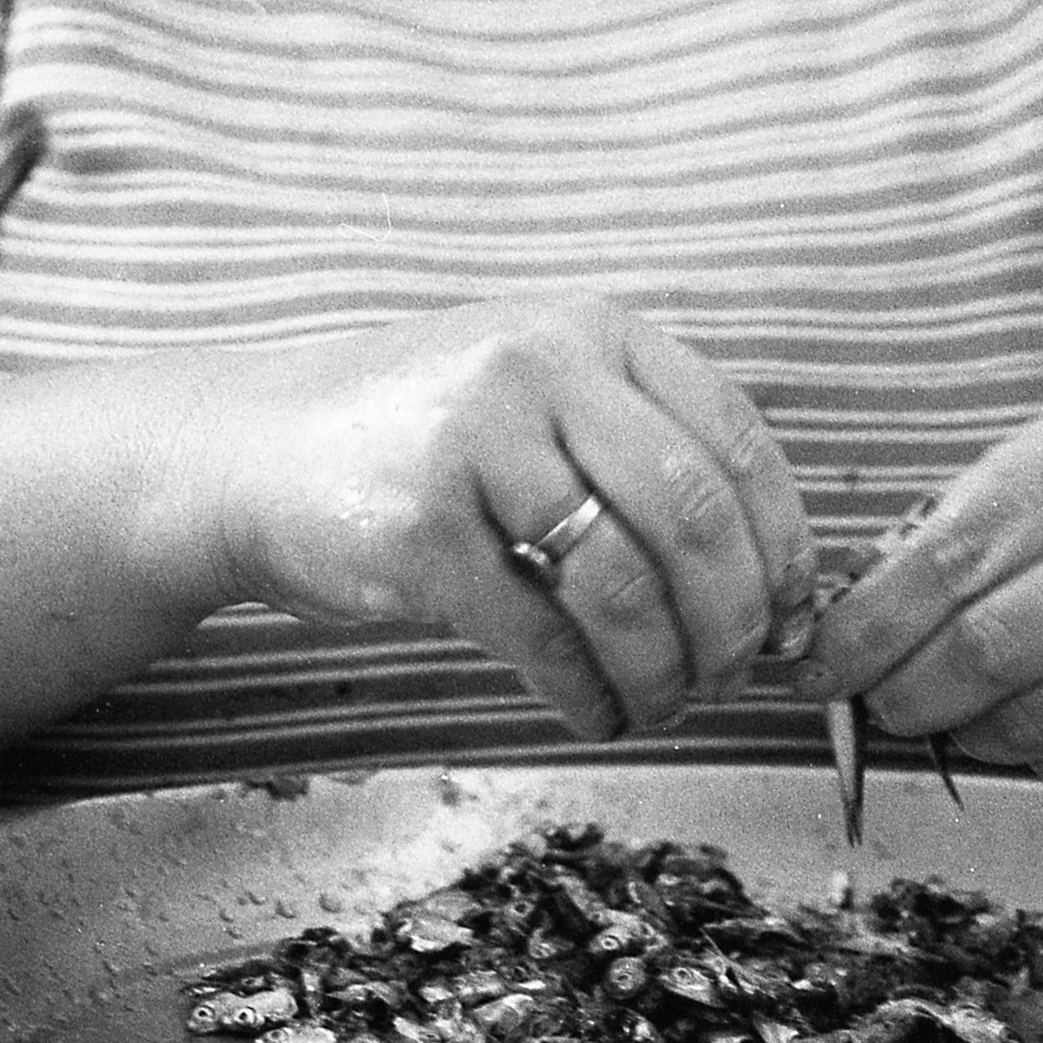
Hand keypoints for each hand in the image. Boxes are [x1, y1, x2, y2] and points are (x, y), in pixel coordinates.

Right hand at [186, 294, 810, 738]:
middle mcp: (539, 366)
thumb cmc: (421, 439)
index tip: (789, 617)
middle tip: (733, 676)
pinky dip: (587, 695)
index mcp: (592, 329)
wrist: (253, 451)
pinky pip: (542, 637)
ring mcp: (475, 440)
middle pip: (696, 518)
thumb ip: (642, 455)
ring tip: (661, 705)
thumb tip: (780, 593)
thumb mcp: (538, 395)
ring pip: (625, 588)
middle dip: (735, 621)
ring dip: (664, 674)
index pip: (737, 443)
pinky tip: (593, 713)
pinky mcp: (420, 528)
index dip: (784, 546)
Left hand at [790, 404, 1042, 799]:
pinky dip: (1034, 762)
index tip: (813, 664)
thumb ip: (943, 540)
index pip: (949, 556)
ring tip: (953, 713)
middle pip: (989, 648)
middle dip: (905, 692)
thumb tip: (831, 634)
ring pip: (1035, 719)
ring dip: (968, 733)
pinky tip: (1031, 727)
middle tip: (878, 703)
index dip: (866, 626)